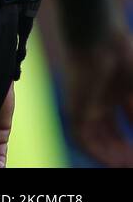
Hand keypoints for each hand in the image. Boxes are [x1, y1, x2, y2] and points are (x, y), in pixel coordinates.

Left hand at [60, 26, 132, 166]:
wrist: (99, 38)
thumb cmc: (122, 55)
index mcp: (112, 92)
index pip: (120, 123)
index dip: (130, 139)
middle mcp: (97, 101)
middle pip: (107, 133)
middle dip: (121, 149)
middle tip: (131, 162)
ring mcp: (85, 104)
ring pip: (94, 138)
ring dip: (110, 154)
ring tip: (125, 164)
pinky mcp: (74, 107)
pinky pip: (80, 136)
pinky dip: (96, 152)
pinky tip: (112, 161)